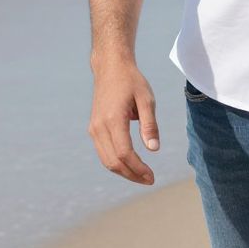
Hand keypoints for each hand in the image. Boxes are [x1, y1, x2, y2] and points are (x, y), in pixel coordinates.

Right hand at [88, 58, 159, 185]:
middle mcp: (99, 127)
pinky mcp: (93, 128)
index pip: (124, 153)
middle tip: (149, 180)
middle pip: (113, 162)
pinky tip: (131, 164)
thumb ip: (150, 124)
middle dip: (132, 175)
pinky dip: (116, 163)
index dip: (138, 168)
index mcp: (113, 119)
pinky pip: (103, 153)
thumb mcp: (146, 99)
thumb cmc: (131, 81)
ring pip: (106, 160)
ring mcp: (94, 128)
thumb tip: (154, 149)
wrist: (110, 67)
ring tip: (142, 176)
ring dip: (124, 172)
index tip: (151, 176)